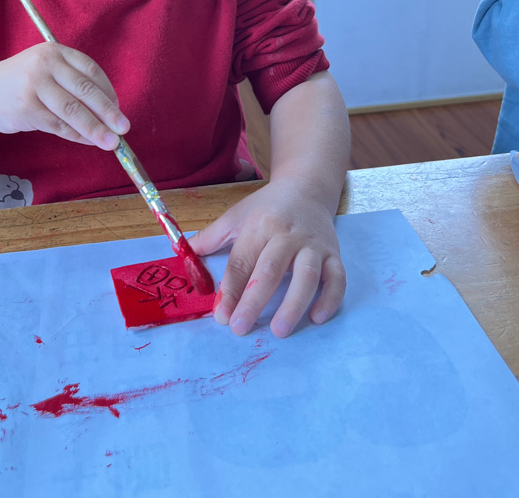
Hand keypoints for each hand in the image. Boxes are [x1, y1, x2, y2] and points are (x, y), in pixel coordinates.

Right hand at [0, 41, 129, 148]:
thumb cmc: (22, 82)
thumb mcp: (46, 70)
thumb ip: (72, 83)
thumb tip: (108, 110)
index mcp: (55, 51)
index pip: (91, 70)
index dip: (108, 92)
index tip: (118, 109)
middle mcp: (45, 65)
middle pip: (85, 91)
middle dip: (108, 112)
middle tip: (123, 128)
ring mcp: (34, 86)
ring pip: (73, 111)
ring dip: (95, 129)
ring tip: (111, 143)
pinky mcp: (26, 108)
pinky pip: (58, 125)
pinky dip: (77, 135)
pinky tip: (88, 141)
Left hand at [189, 179, 345, 337]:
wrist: (306, 188)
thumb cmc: (267, 208)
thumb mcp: (236, 216)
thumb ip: (210, 237)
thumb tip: (182, 255)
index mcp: (259, 225)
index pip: (242, 261)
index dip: (230, 290)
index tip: (221, 316)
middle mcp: (287, 234)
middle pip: (270, 270)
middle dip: (254, 301)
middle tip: (240, 329)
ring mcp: (313, 245)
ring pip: (306, 275)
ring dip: (293, 304)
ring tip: (279, 330)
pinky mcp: (333, 254)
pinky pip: (336, 278)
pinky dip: (330, 298)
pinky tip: (317, 318)